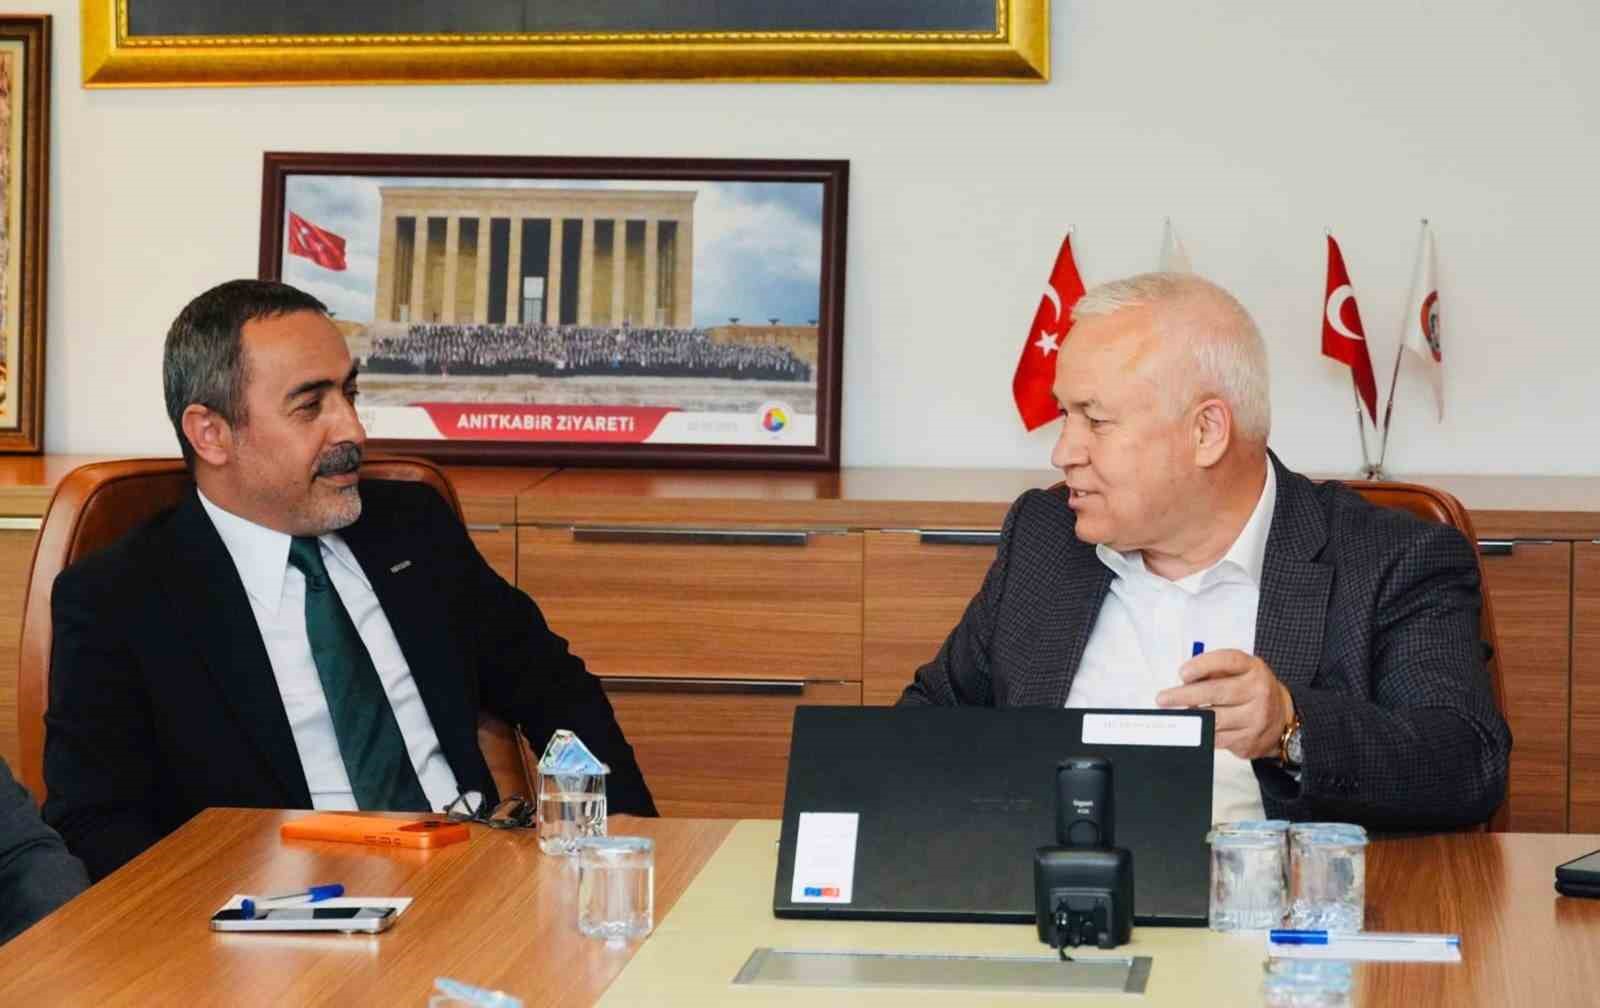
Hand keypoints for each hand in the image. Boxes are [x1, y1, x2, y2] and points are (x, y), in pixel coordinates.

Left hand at [1155, 649, 1294, 759]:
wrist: (1283, 719)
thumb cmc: (1253, 690)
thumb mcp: (1241, 671)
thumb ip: (1214, 671)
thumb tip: (1185, 681)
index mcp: (1254, 669)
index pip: (1228, 661)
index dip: (1202, 665)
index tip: (1182, 673)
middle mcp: (1258, 692)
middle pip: (1216, 692)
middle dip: (1185, 695)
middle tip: (1163, 698)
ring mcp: (1255, 718)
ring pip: (1214, 719)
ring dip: (1188, 717)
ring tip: (1173, 715)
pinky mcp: (1248, 741)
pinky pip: (1216, 738)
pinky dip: (1200, 733)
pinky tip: (1190, 728)